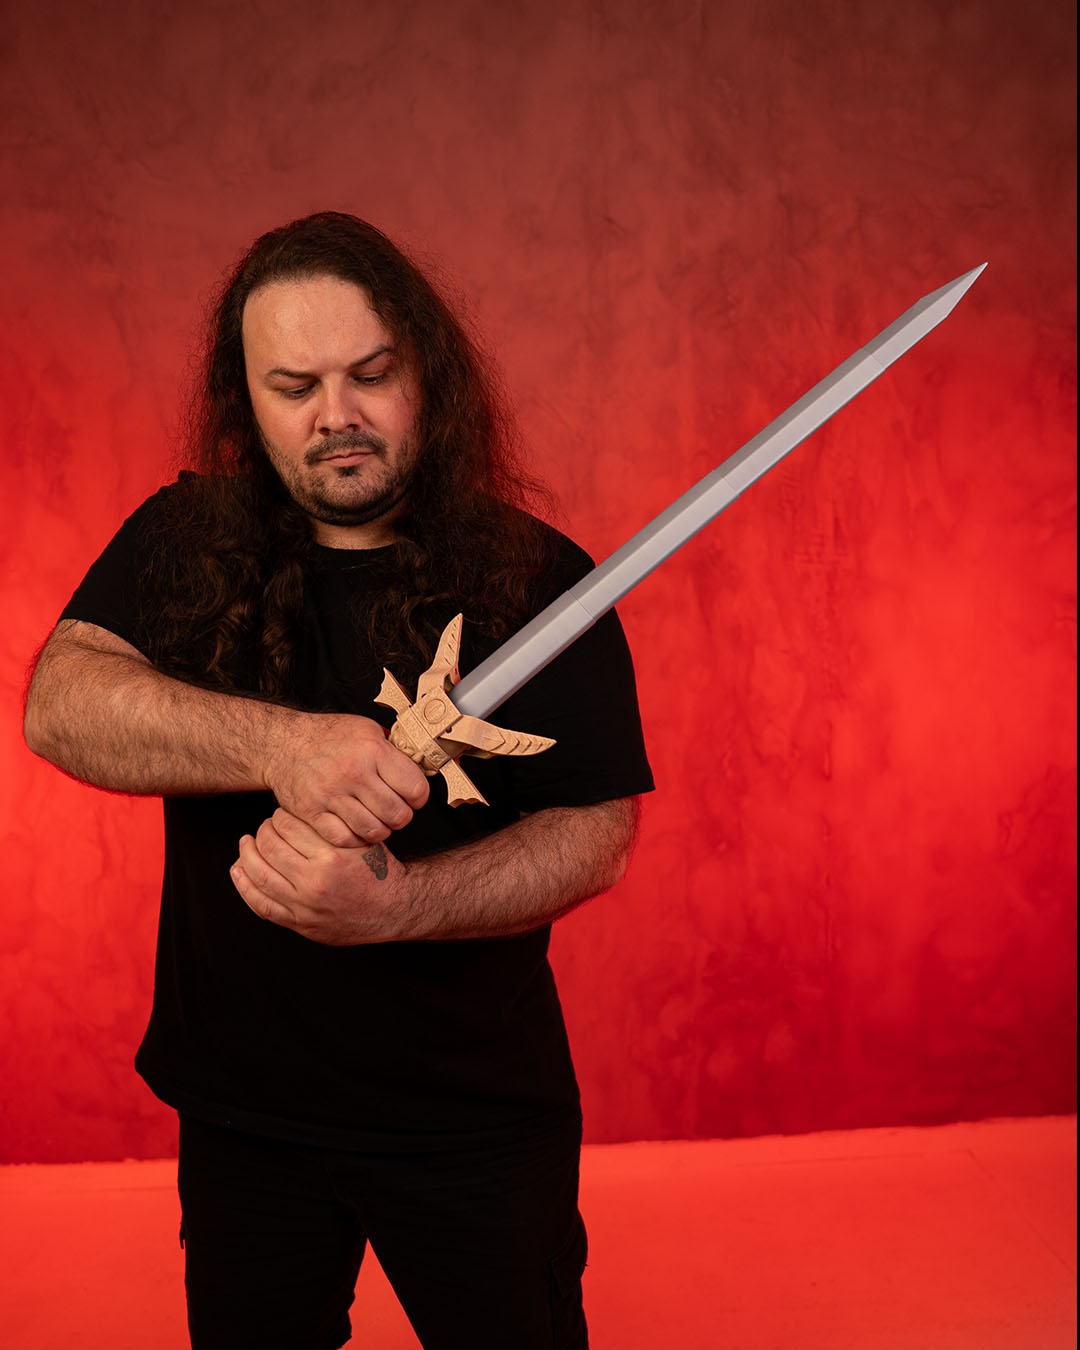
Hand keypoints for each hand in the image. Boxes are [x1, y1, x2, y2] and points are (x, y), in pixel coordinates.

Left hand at [231, 808, 415, 944]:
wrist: (393, 909)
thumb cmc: (380, 871)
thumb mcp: (363, 841)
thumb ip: (332, 826)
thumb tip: (297, 808)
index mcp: (333, 858)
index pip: (289, 827)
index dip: (280, 816)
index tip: (281, 814)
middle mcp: (315, 883)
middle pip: (270, 848)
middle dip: (263, 831)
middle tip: (266, 826)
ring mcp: (304, 907)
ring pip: (260, 875)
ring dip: (248, 854)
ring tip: (247, 843)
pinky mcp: (299, 923)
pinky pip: (261, 905)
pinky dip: (244, 886)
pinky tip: (238, 870)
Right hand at [264, 711, 429, 846]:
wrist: (283, 743)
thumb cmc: (327, 736)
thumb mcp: (366, 729)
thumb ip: (393, 750)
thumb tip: (420, 768)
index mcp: (372, 751)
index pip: (415, 788)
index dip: (419, 796)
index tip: (413, 796)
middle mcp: (353, 774)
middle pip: (398, 815)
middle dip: (402, 816)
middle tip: (395, 811)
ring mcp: (331, 795)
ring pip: (374, 831)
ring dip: (381, 830)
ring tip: (376, 820)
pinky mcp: (313, 812)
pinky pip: (345, 839)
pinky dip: (355, 839)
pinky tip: (356, 827)